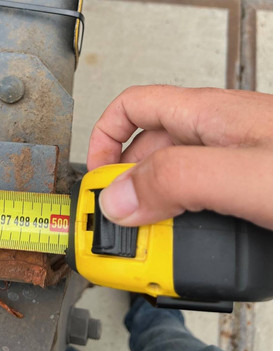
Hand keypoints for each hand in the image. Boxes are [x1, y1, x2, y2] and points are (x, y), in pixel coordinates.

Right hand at [87, 85, 271, 229]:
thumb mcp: (243, 174)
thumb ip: (176, 180)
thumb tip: (118, 198)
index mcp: (209, 113)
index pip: (132, 106)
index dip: (104, 138)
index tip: (97, 179)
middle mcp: (220, 132)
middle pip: (150, 150)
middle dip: (128, 187)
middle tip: (121, 224)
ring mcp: (239, 161)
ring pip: (177, 181)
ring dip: (158, 212)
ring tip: (156, 244)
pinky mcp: (253, 189)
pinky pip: (206, 202)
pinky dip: (189, 225)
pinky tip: (195, 244)